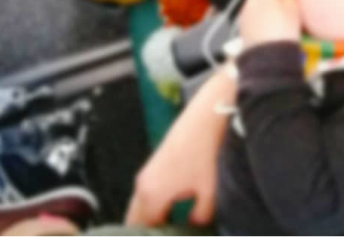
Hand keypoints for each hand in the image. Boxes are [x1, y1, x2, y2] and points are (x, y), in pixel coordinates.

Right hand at [126, 68, 235, 226]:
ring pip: (138, 210)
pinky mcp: (152, 168)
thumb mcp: (208, 190)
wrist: (204, 118)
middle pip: (134, 222)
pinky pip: (145, 198)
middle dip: (146, 233)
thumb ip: (199, 217)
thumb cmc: (205, 152)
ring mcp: (145, 176)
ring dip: (148, 221)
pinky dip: (152, 209)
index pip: (144, 232)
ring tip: (167, 231)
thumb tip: (194, 228)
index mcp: (152, 195)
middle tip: (166, 236)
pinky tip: (170, 215)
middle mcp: (142, 186)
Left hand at [239, 0, 300, 47]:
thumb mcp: (293, 7)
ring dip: (267, 5)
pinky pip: (253, 17)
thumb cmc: (284, 31)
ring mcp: (244, 15)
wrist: (269, 60)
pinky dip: (262, 17)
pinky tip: (272, 27)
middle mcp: (249, 1)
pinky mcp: (243, 29)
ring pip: (257, 3)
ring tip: (281, 16)